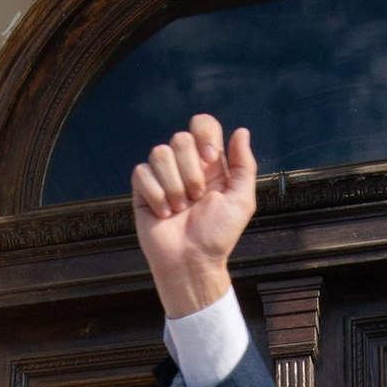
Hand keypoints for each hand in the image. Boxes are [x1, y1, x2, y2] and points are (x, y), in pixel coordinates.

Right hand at [131, 113, 256, 318]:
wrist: (192, 262)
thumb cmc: (218, 235)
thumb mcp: (241, 200)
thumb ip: (244, 164)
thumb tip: (240, 131)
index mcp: (210, 163)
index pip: (203, 125)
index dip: (204, 135)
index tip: (209, 160)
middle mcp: (186, 165)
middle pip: (180, 138)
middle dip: (190, 171)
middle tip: (197, 197)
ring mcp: (163, 176)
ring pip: (159, 153)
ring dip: (174, 186)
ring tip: (180, 209)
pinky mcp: (143, 189)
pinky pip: (142, 172)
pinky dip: (155, 195)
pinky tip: (164, 214)